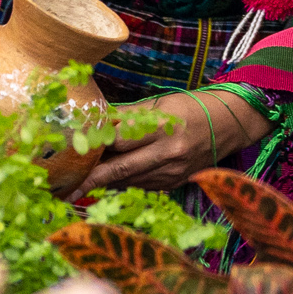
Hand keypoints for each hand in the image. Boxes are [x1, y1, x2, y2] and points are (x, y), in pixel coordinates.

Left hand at [68, 91, 268, 199]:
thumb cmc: (191, 108)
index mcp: (164, 129)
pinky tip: (106, 179)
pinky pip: (140, 185)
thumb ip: (126, 117)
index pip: (119, 141)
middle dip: (89, 179)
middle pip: (119, 170)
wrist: (230, 124)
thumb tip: (92, 122)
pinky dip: (122, 181)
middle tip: (62, 188)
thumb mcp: (159, 105)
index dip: (93, 147)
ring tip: (75, 183)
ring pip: (127, 181)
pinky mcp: (173, 184)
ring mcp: (172, 173)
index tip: (69, 151)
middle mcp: (169, 155)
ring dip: (102, 181)